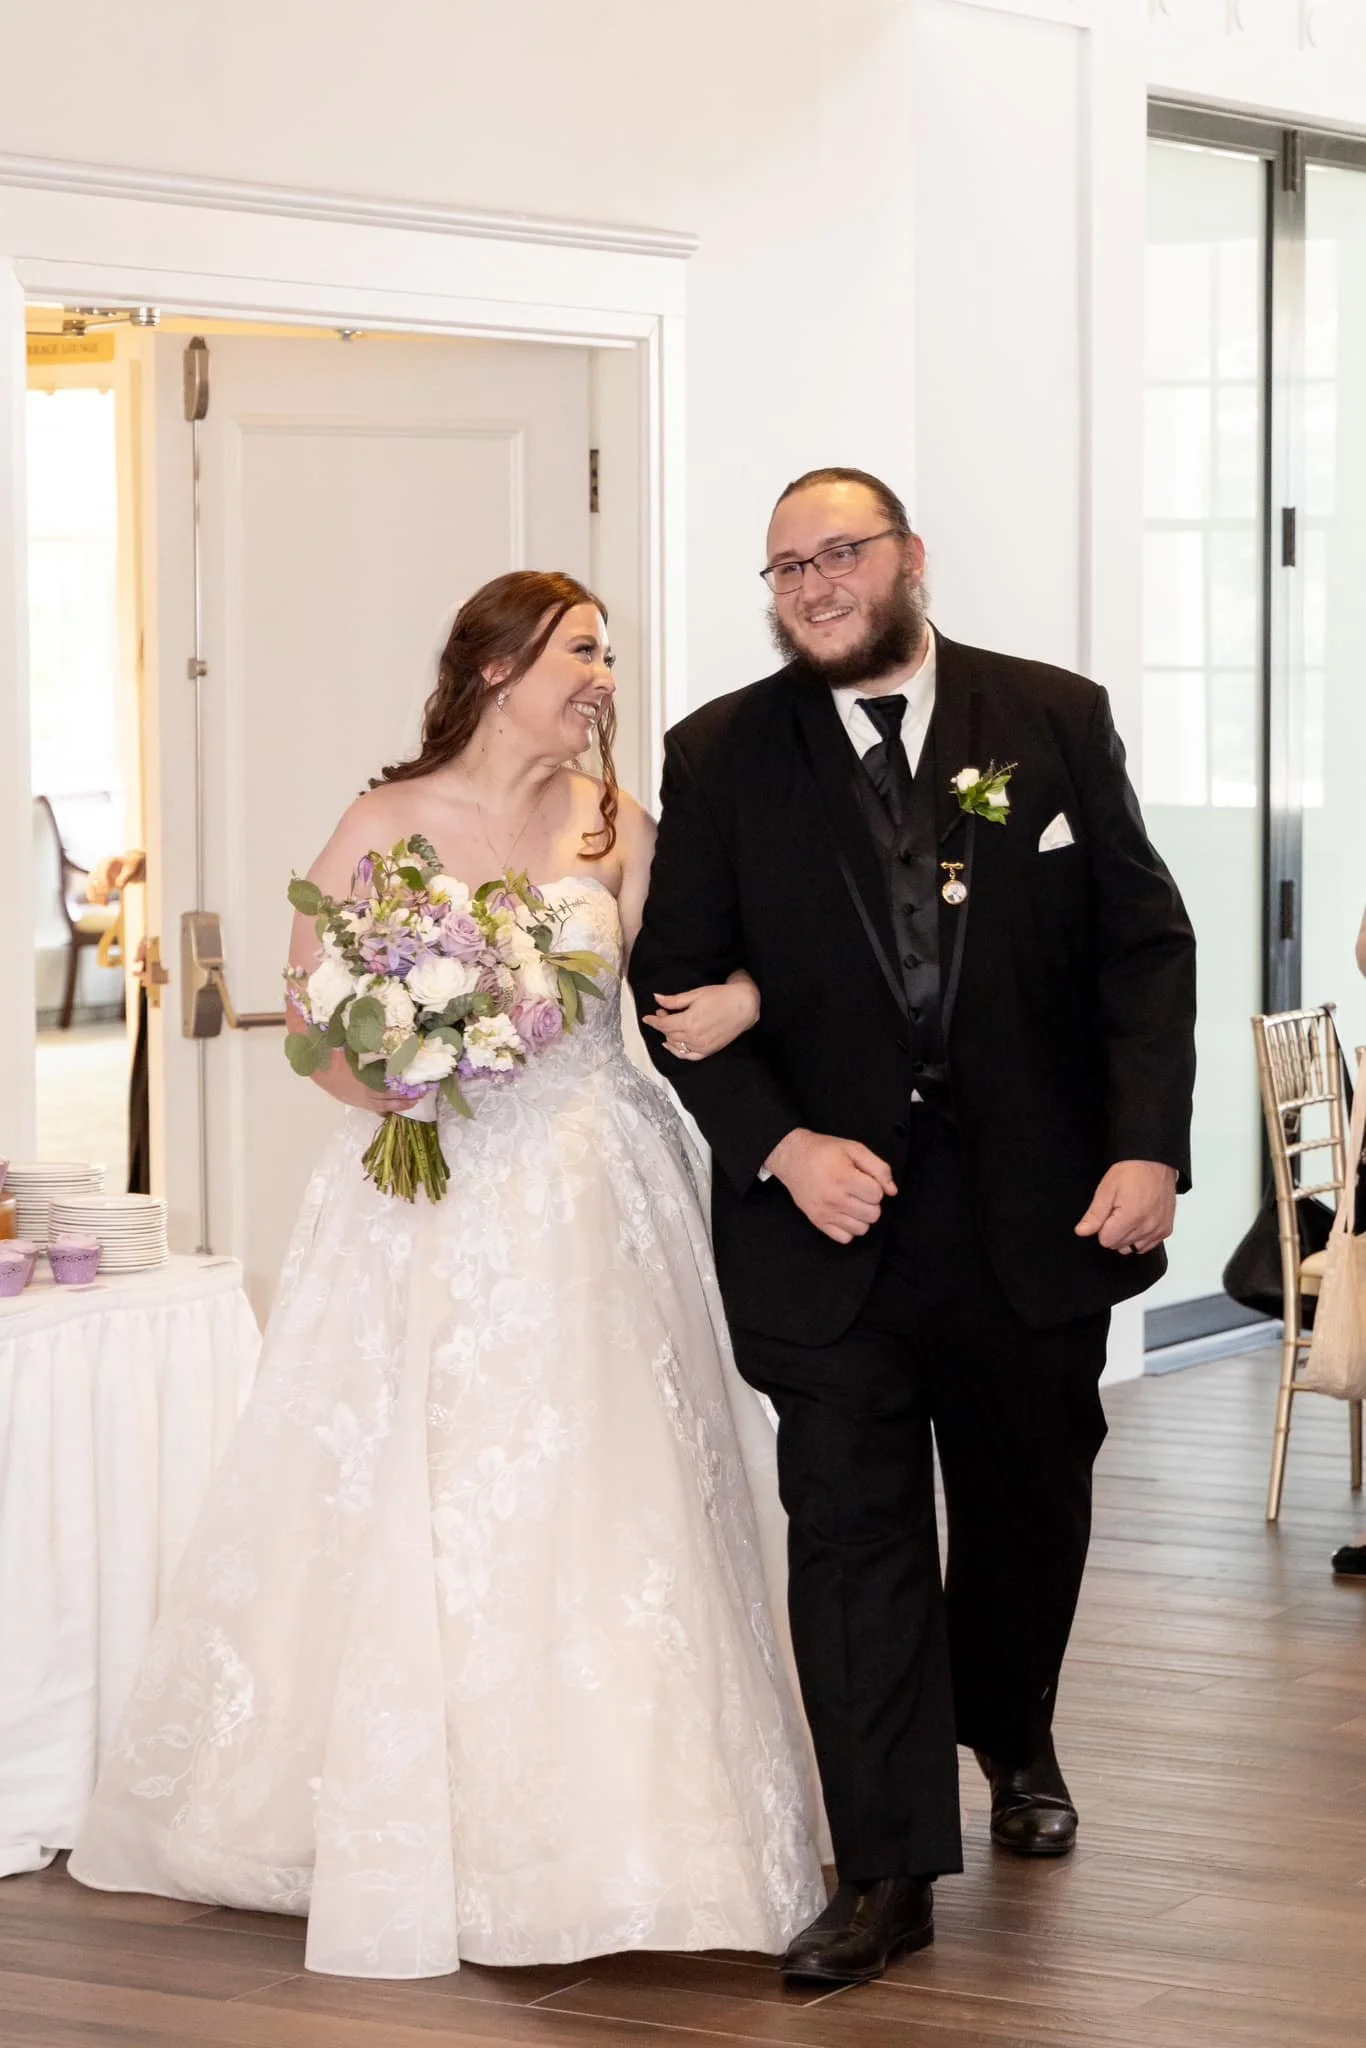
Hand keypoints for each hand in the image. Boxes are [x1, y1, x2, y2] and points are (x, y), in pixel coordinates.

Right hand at [86, 848, 145, 905]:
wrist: (128, 863)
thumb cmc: (131, 865)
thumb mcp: (130, 869)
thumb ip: (124, 876)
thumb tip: (118, 885)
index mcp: (107, 861)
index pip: (101, 869)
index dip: (102, 880)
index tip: (107, 890)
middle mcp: (100, 867)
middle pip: (92, 878)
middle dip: (97, 888)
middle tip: (106, 896)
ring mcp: (98, 875)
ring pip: (90, 886)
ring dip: (95, 896)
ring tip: (105, 903)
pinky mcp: (98, 882)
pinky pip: (93, 891)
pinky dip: (97, 898)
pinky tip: (105, 904)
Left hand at [642, 972, 760, 1059]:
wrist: (744, 1006)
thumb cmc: (721, 997)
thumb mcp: (695, 994)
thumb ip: (674, 1000)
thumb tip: (657, 999)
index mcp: (688, 1022)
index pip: (663, 1024)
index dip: (653, 1020)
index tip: (647, 1017)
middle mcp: (693, 1037)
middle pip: (669, 1034)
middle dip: (662, 1024)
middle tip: (662, 1013)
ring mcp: (701, 1046)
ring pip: (676, 1045)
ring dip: (668, 1037)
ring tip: (667, 1027)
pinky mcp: (708, 1050)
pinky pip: (688, 1056)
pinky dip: (678, 1052)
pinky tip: (673, 1045)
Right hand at [765, 1128, 896, 1243]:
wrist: (793, 1158)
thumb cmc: (824, 1151)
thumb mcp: (854, 1148)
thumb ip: (879, 1168)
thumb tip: (892, 1191)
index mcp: (844, 1178)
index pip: (877, 1195)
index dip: (876, 1186)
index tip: (865, 1179)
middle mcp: (834, 1199)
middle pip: (873, 1214)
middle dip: (871, 1202)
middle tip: (859, 1190)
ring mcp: (825, 1213)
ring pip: (862, 1229)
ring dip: (862, 1216)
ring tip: (853, 1202)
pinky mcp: (818, 1222)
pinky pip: (845, 1238)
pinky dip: (849, 1228)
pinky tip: (844, 1214)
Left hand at [1075, 1160, 1177, 1255]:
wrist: (1155, 1163)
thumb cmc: (1132, 1172)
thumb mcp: (1106, 1189)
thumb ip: (1094, 1215)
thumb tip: (1082, 1232)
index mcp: (1131, 1217)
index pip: (1106, 1241)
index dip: (1102, 1228)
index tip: (1108, 1213)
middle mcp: (1148, 1226)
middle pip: (1119, 1245)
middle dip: (1114, 1231)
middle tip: (1119, 1210)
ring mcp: (1159, 1229)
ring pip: (1132, 1248)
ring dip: (1127, 1236)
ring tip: (1129, 1215)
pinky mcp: (1166, 1229)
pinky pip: (1147, 1246)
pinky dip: (1140, 1237)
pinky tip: (1139, 1221)